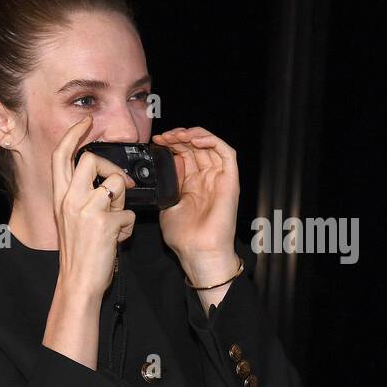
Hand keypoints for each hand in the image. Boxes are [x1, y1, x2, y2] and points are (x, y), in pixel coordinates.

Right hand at [51, 114, 136, 297]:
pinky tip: (118, 239)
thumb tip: (105, 182)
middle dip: (111, 169)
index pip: (62, 156)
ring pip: (117, 184)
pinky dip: (128, 227)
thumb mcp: (70, 219)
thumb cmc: (79, 253)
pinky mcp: (105, 223)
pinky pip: (129, 212)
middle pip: (91, 160)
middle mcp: (70, 199)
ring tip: (116, 221)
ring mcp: (87, 210)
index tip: (86, 122)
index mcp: (61, 197)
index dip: (74, 134)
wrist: (78, 282)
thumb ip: (81, 197)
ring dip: (123, 203)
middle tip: (117, 187)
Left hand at [153, 127, 238, 282]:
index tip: (156, 141)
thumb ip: (168, 186)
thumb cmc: (185, 237)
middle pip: (197, 147)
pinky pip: (227, 153)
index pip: (186, 154)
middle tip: (164, 137)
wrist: (198, 251)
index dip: (172, 143)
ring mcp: (220, 179)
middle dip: (179, 136)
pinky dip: (211, 141)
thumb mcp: (167, 205)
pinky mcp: (230, 181)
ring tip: (177, 136)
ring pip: (211, 145)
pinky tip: (194, 140)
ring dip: (193, 135)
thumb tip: (163, 168)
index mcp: (193, 184)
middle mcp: (208, 179)